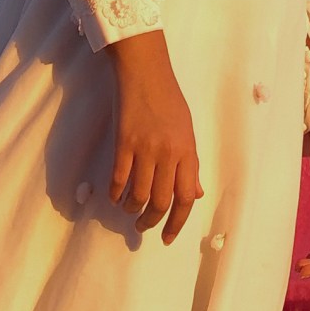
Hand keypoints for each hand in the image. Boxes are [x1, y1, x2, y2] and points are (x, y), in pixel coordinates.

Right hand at [107, 30, 201, 242]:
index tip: (168, 238)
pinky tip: (115, 197)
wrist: (145, 72)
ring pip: (139, 195)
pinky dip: (116, 194)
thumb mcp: (187, 131)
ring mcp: (145, 149)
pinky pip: (119, 179)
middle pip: (162, 201)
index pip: (185, 198)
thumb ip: (191, 164)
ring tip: (129, 211)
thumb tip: (195, 194)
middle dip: (151, 222)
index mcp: (187, 151)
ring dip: (132, 209)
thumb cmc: (169, 100)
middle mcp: (168, 154)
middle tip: (143, 228)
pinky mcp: (123, 143)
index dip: (177, 223)